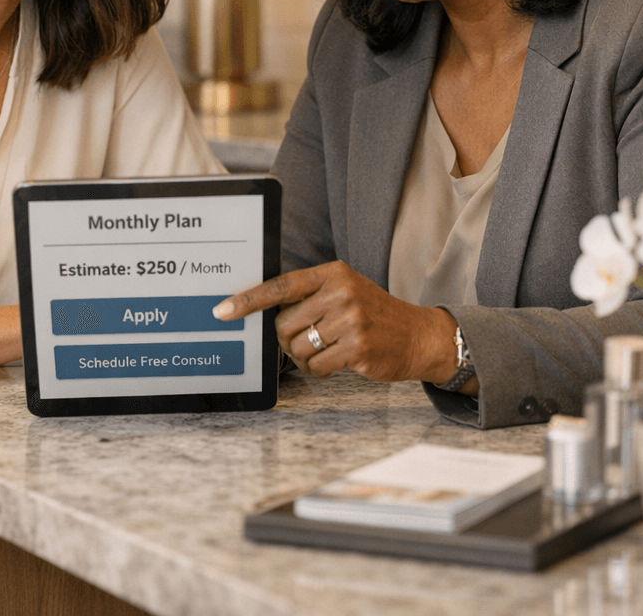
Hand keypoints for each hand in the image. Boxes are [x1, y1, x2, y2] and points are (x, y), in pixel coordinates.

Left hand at [213, 261, 459, 383]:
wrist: (419, 336)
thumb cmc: (374, 314)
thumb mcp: (345, 290)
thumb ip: (310, 295)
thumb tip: (265, 312)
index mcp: (332, 273)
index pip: (280, 286)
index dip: (248, 300)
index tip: (223, 310)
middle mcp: (340, 292)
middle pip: (283, 324)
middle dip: (289, 338)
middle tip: (311, 338)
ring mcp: (350, 320)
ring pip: (297, 348)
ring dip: (304, 356)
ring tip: (328, 348)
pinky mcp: (357, 349)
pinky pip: (315, 367)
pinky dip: (319, 370)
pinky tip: (338, 361)